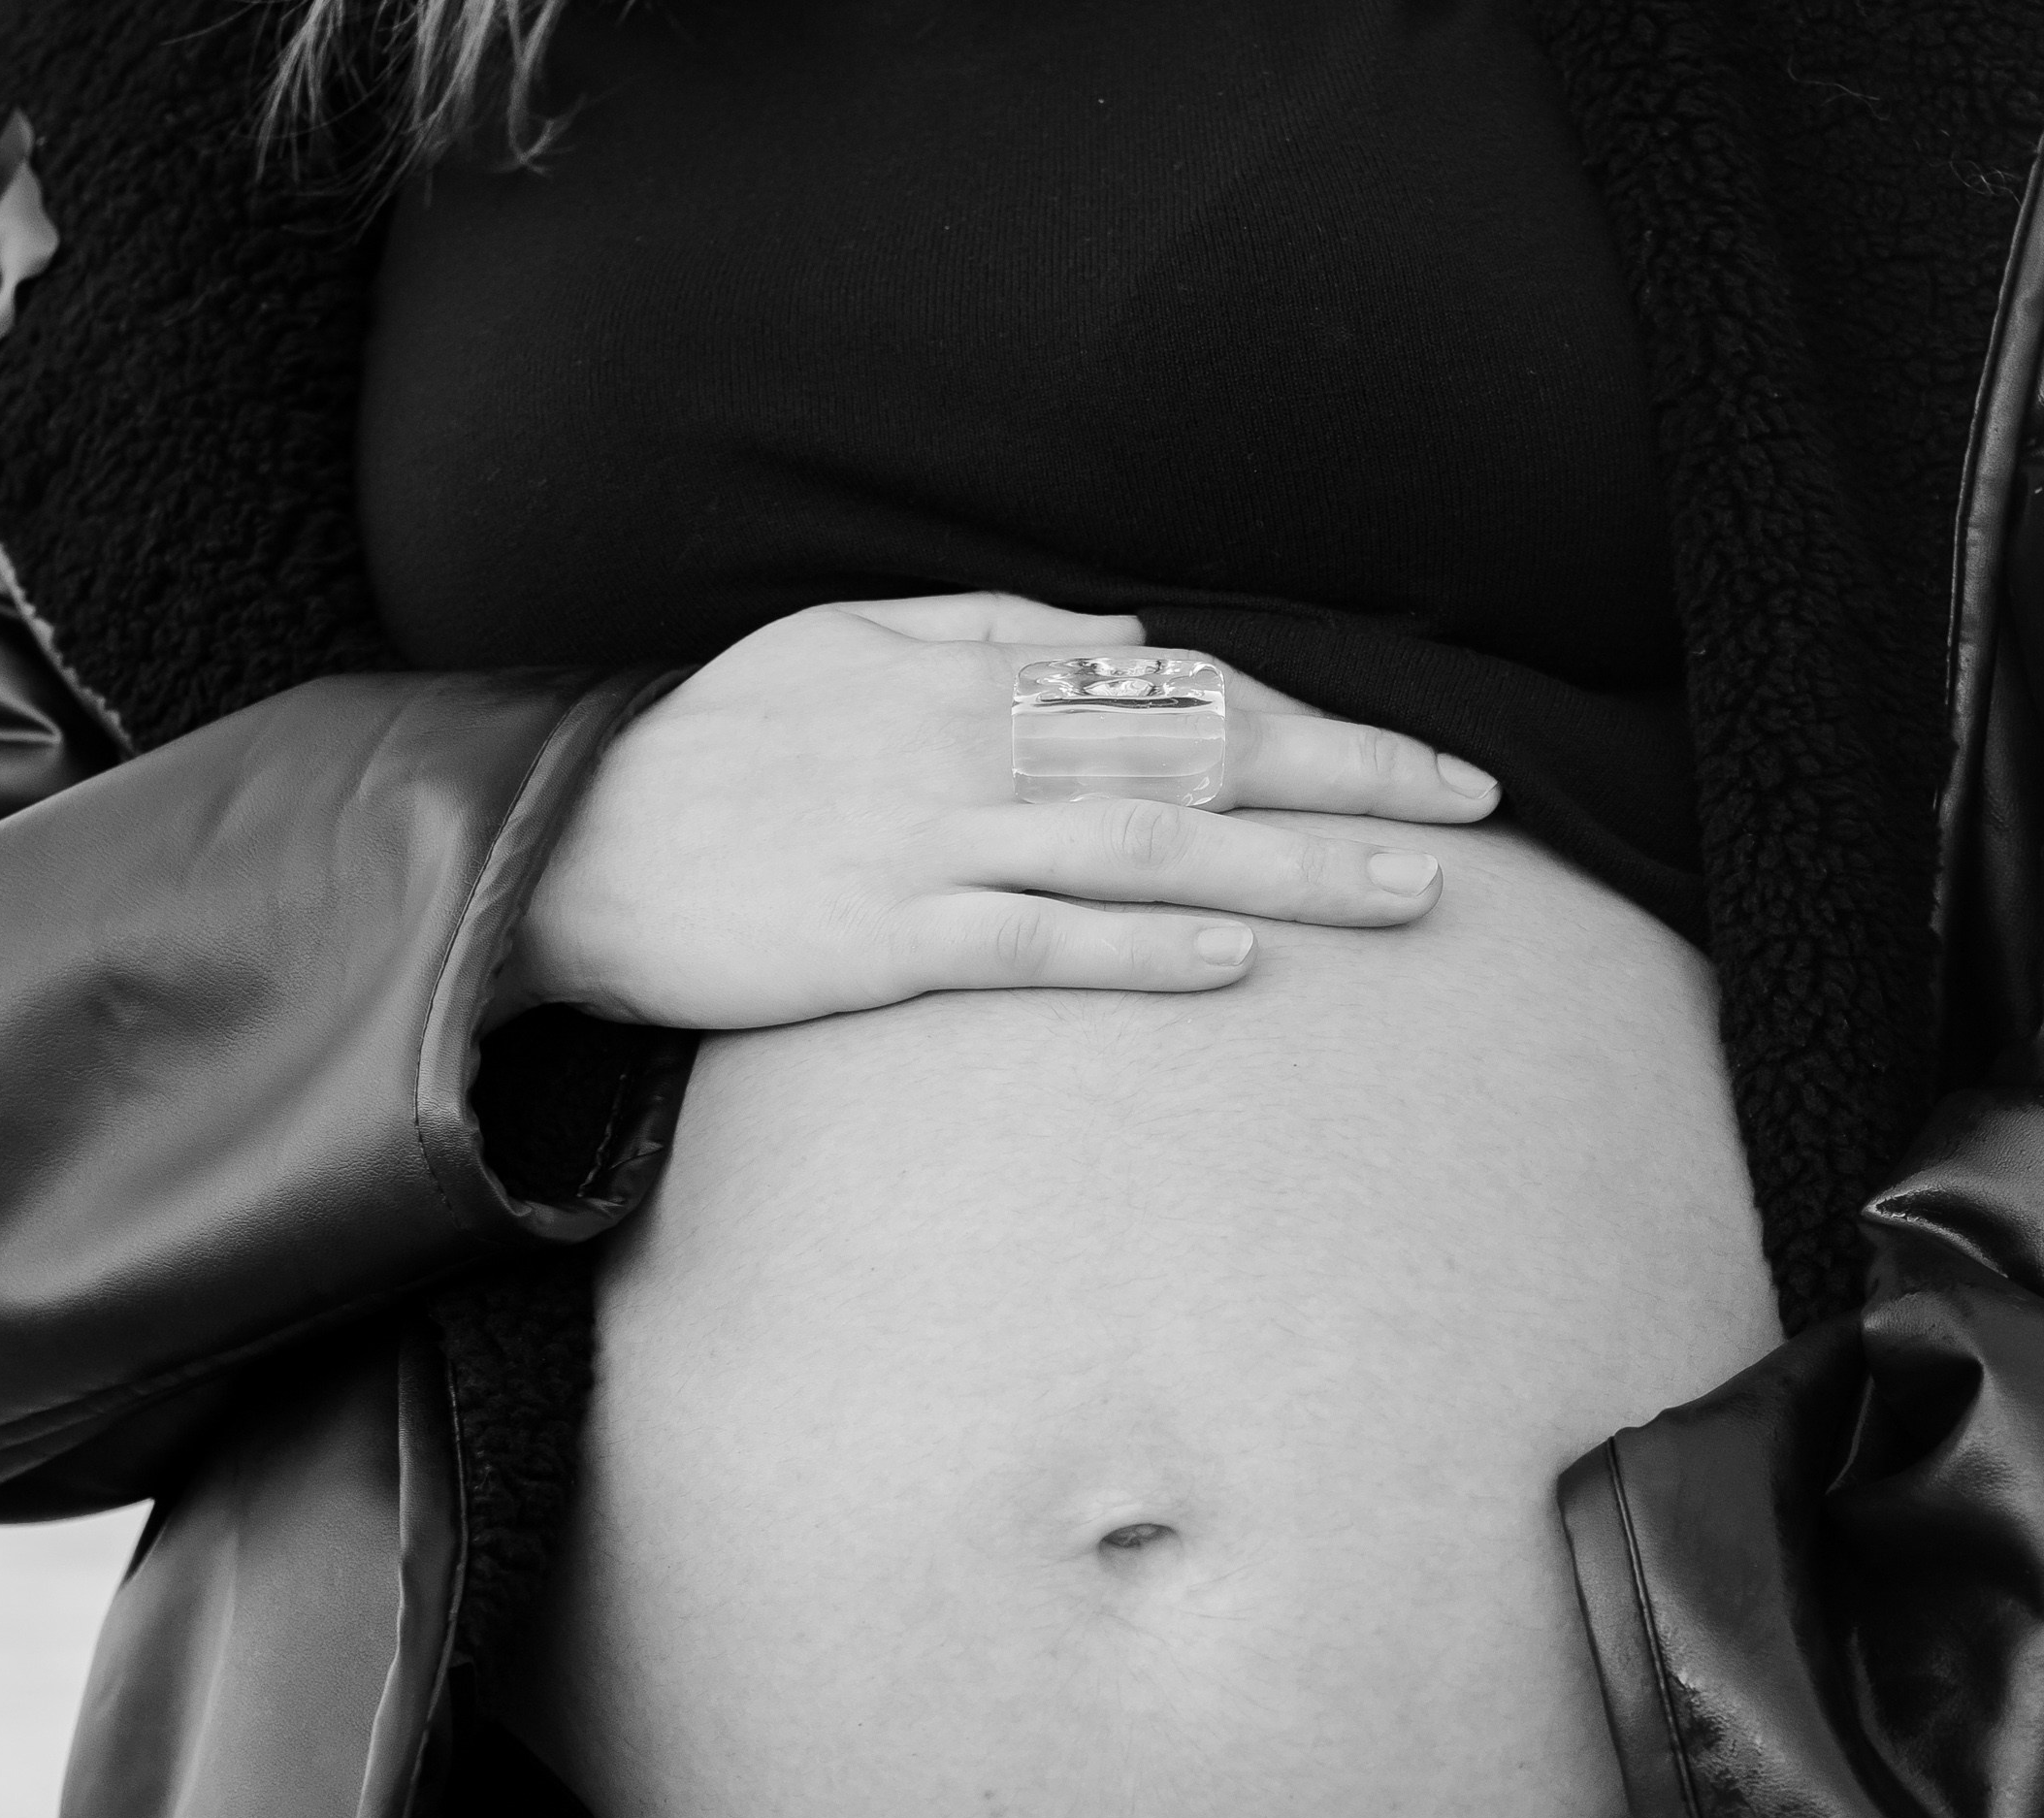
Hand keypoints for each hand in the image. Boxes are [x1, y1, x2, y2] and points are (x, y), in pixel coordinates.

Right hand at [509, 591, 1498, 1028]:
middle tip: (1473, 819)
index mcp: (975, 677)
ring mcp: (934, 847)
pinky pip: (1037, 946)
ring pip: (1146, 849)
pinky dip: (1140, 950)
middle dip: (1348, 785)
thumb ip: (997, 630)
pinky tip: (1236, 960)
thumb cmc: (719, 744)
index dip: (1315, 723)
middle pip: (1197, 760)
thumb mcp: (849, 640)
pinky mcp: (888, 942)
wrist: (571, 845)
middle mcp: (975, 752)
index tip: (1421, 763)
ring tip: (1407, 896)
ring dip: (1286, 868)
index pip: (1183, 692)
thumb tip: (1139, 638)